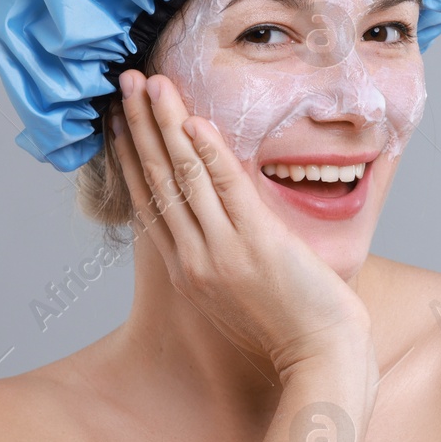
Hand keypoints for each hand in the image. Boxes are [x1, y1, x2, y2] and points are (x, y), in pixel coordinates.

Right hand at [110, 69, 373, 379]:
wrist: (322, 358)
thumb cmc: (291, 330)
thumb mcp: (239, 296)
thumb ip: (222, 260)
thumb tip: (220, 226)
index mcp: (189, 271)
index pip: (149, 203)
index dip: (131, 158)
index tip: (118, 122)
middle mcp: (195, 258)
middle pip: (158, 180)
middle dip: (138, 127)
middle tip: (122, 83)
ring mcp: (224, 250)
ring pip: (185, 176)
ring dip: (165, 124)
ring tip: (150, 84)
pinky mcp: (257, 244)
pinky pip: (228, 190)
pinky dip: (209, 154)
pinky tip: (195, 122)